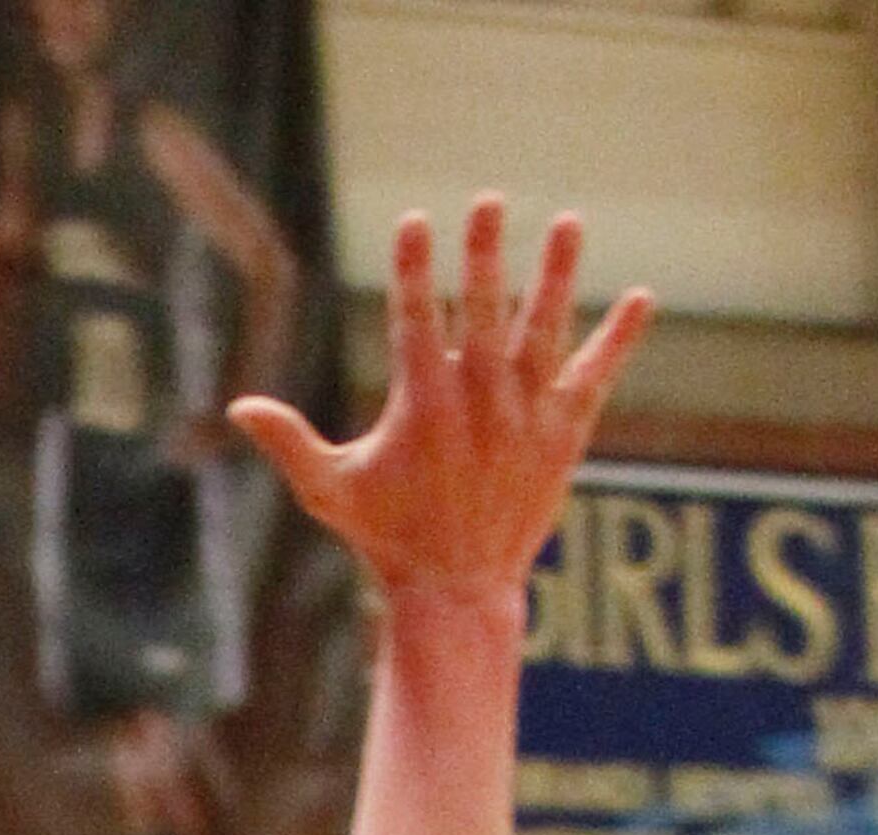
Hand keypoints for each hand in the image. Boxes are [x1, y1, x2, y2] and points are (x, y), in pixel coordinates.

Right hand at [229, 202, 648, 609]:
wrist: (456, 591)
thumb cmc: (387, 538)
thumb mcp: (330, 492)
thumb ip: (290, 443)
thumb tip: (238, 409)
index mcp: (422, 402)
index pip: (416, 318)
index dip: (414, 268)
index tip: (415, 221)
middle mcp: (479, 398)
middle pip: (485, 308)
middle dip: (484, 253)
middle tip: (488, 201)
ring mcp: (526, 413)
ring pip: (545, 328)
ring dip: (557, 274)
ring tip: (567, 224)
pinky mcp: (562, 432)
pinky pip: (595, 374)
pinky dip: (618, 339)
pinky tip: (640, 299)